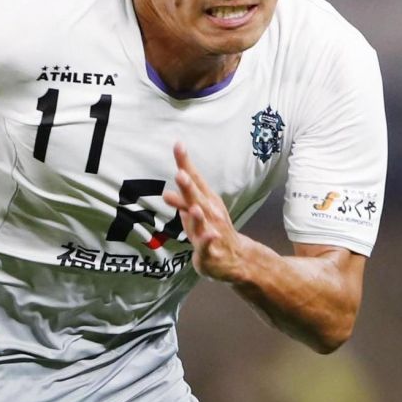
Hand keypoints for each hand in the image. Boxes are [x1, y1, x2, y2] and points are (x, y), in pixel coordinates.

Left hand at [163, 143, 248, 281]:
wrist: (235, 258)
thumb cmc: (211, 231)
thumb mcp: (195, 215)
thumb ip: (181, 203)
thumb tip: (166, 193)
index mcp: (206, 201)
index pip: (194, 179)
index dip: (185, 163)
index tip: (178, 144)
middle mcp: (210, 212)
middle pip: (197, 197)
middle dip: (189, 186)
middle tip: (179, 173)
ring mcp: (212, 230)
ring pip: (202, 221)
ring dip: (197, 212)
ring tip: (192, 206)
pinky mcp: (210, 250)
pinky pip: (207, 244)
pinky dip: (208, 239)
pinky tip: (210, 235)